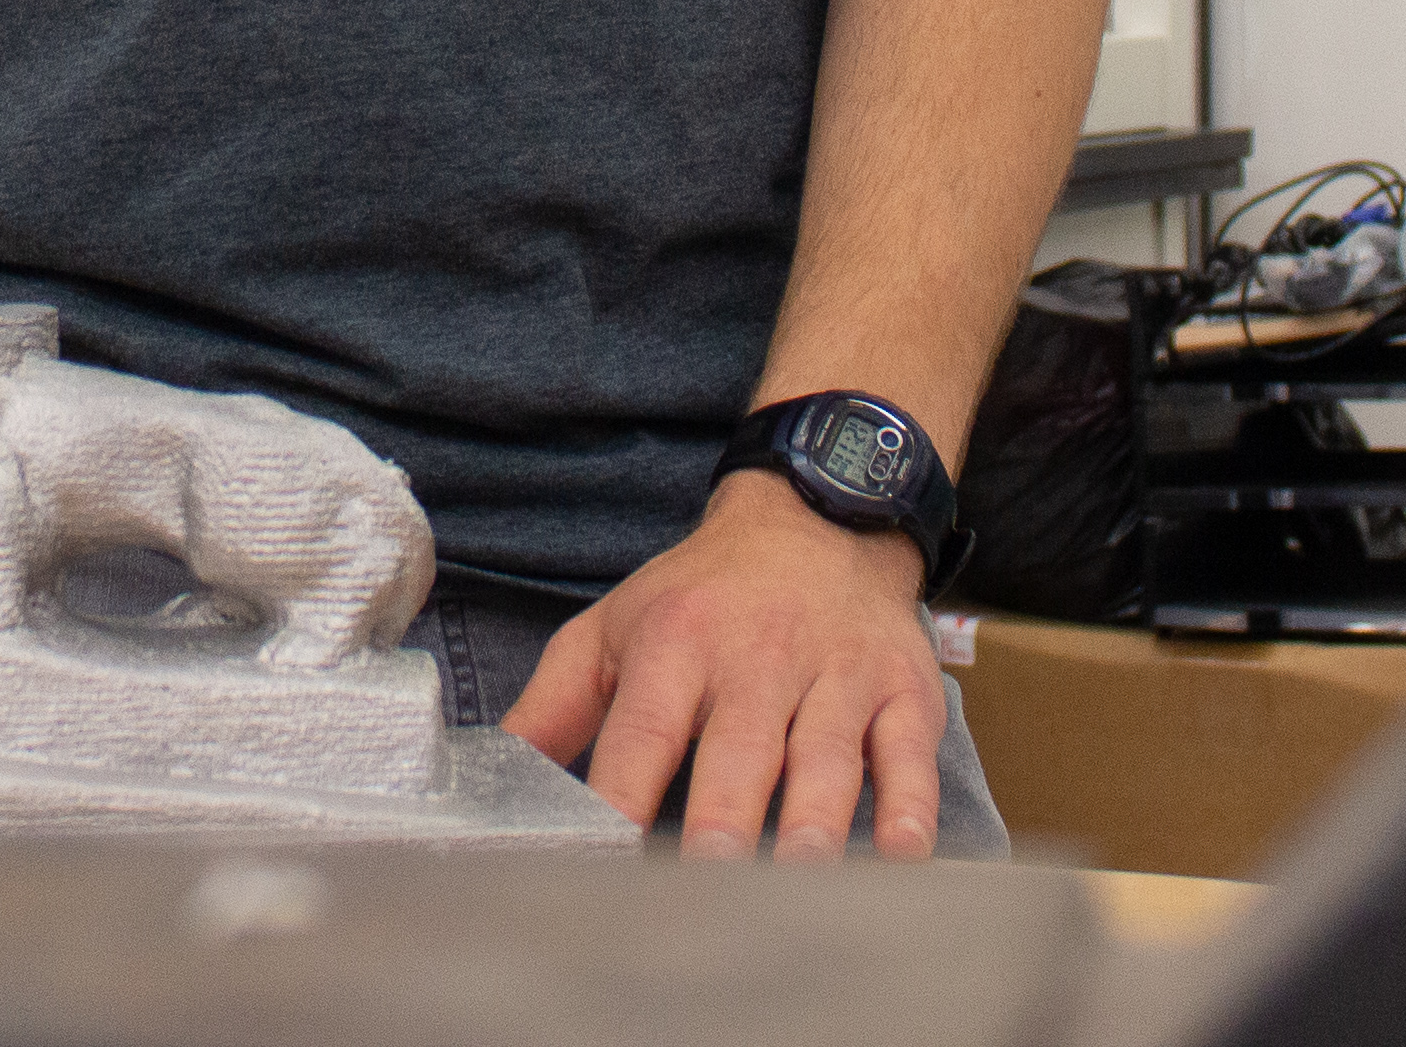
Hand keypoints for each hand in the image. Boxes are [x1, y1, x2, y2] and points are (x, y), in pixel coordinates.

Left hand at [502, 476, 944, 859]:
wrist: (819, 519)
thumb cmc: (703, 598)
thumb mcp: (614, 629)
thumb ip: (553, 707)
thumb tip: (497, 779)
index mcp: (676, 646)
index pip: (643, 730)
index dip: (622, 795)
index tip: (603, 857)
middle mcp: (757, 660)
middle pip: (740, 750)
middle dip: (725, 820)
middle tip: (709, 885)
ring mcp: (836, 677)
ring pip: (827, 759)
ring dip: (813, 824)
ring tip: (798, 880)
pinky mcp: (901, 693)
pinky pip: (908, 755)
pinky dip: (908, 807)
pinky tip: (902, 855)